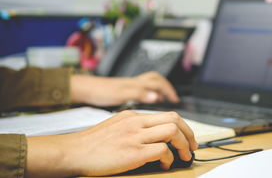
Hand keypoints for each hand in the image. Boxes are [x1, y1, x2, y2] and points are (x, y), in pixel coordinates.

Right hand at [26, 111, 197, 176]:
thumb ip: (133, 126)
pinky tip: (165, 164)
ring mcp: (135, 136)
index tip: (188, 137)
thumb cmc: (92, 143)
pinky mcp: (133, 152)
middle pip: (175, 119)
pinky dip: (169, 158)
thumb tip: (152, 135)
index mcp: (133, 116)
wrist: (73, 152)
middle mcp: (136, 122)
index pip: (167, 114)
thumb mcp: (115, 126)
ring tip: (184, 156)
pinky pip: (162, 150)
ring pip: (172, 131)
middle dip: (189, 133)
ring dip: (184, 145)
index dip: (183, 126)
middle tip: (193, 146)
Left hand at [70, 71, 178, 105]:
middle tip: (173, 99)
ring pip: (149, 85)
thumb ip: (139, 94)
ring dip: (158, 91)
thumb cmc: (99, 91)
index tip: (176, 100)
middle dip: (166, 88)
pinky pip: (142, 91)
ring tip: (163, 101)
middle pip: (156, 81)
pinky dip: (148, 96)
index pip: (159, 84)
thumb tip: (156, 96)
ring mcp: (130, 87)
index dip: (169, 91)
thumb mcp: (120, 94)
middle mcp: (135, 83)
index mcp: (137, 84)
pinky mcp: (124, 92)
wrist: (84, 90)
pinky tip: (145, 104)